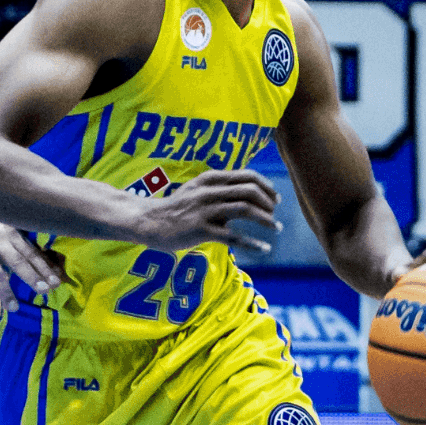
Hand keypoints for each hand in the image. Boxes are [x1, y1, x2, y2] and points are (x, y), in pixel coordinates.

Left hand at [0, 217, 61, 311]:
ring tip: (55, 283)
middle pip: (16, 261)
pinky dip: (46, 260)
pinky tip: (56, 270)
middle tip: (43, 290)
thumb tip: (1, 296)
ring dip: (44, 269)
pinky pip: (34, 246)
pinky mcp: (19, 229)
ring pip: (29, 253)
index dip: (5, 292)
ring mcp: (9, 233)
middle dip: (31, 277)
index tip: (14, 308)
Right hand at [134, 169, 281, 253]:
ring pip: (245, 210)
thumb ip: (220, 189)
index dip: (266, 186)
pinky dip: (253, 243)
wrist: (149, 221)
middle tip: (275, 214)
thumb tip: (247, 193)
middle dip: (268, 202)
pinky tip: (264, 248)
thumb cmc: (176, 208)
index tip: (275, 198)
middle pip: (249, 190)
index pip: (247, 176)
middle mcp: (209, 191)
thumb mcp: (197, 190)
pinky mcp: (201, 230)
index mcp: (210, 179)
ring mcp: (205, 210)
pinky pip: (233, 237)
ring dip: (266, 219)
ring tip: (276, 228)